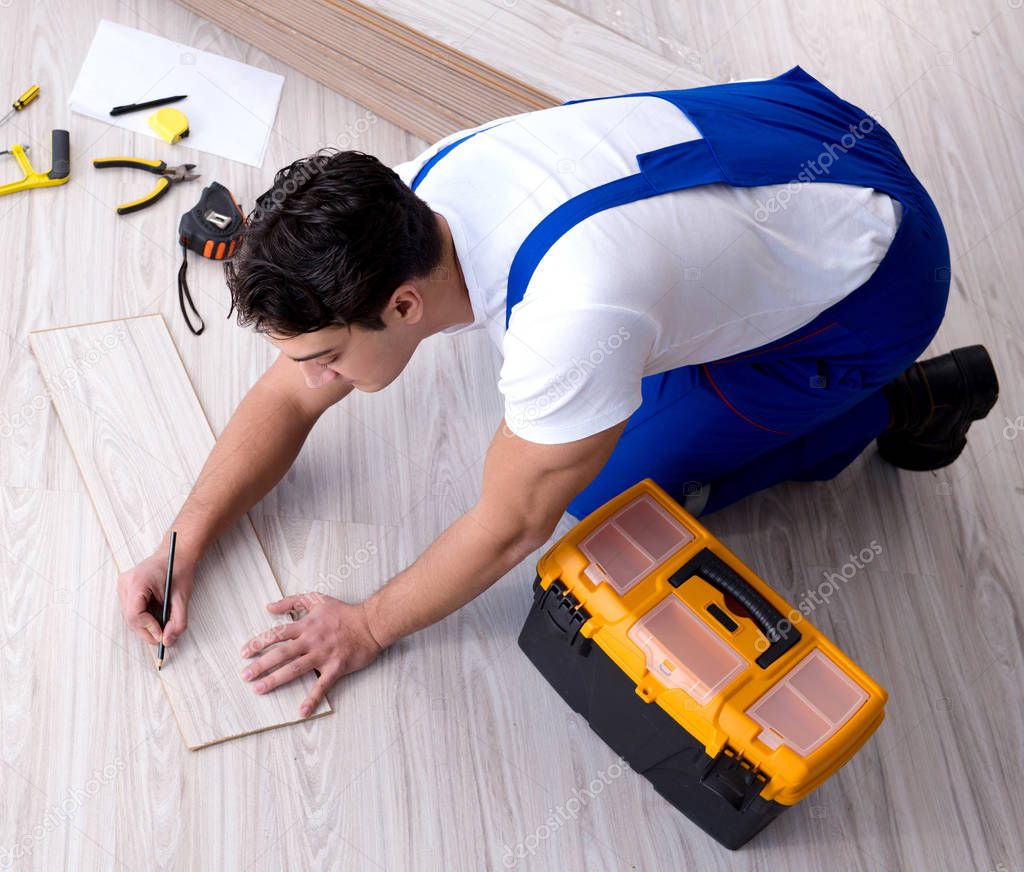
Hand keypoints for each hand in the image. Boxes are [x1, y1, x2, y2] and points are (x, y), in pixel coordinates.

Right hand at [116, 549, 194, 646]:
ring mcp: (123, 585)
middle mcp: (125, 583)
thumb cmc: (179, 571)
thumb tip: (168, 641)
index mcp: (138, 581)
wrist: (175, 554)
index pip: (135, 614)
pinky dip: (142, 617)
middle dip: (147, 630)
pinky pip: (130, 610)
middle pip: (130, 618)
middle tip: (163, 636)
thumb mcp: (183, 597)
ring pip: (129, 616)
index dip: (148, 628)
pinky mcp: (124, 588)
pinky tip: (154, 613)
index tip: (162, 635)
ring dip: (145, 624)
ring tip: (161, 622)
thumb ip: (178, 621)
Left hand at [240, 592, 383, 717]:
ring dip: (276, 680)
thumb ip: (292, 601)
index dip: (258, 643)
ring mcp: (323, 655)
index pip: (277, 634)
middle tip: (245, 676)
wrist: (371, 623)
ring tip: (259, 689)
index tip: (243, 653)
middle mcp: (311, 641)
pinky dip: (312, 699)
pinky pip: (322, 685)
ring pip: (295, 668)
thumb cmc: (344, 612)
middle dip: (261, 665)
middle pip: (281, 653)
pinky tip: (301, 711)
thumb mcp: (317, 599)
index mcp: (306, 625)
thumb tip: (270, 607)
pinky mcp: (336, 667)